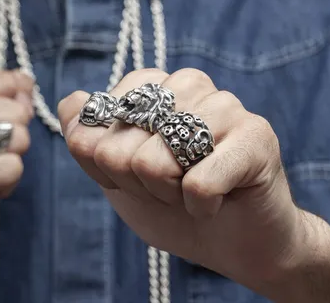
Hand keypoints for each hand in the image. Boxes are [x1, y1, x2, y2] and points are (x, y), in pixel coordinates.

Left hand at [58, 68, 308, 290]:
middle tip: (173, 186)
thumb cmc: (176, 206)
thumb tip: (73, 100)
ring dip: (169, 195)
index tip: (140, 174)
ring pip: (153, 162)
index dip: (110, 163)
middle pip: (118, 146)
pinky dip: (200, 207)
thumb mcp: (118, 177)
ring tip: (195, 190)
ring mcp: (224, 105)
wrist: (234, 244)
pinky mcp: (256, 135)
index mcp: (154, 86)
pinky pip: (198, 183)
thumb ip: (88, 139)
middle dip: (139, 184)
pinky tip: (218, 201)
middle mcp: (188, 84)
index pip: (98, 118)